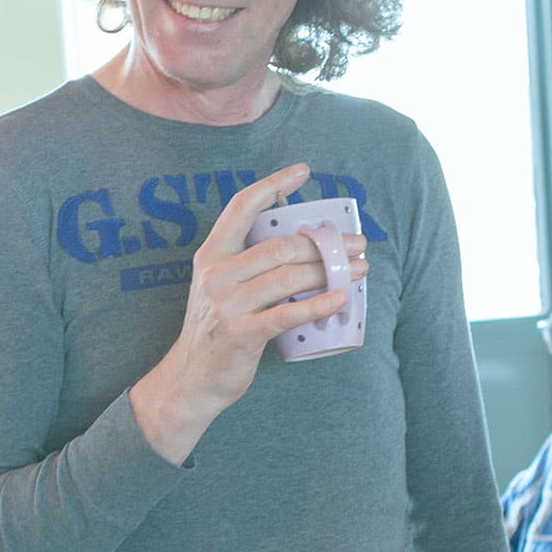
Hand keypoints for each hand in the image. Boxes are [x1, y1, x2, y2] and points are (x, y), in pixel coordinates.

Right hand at [126, 163, 369, 462]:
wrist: (190, 379)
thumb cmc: (216, 330)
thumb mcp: (218, 287)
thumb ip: (246, 264)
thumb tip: (301, 243)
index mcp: (211, 255)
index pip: (242, 207)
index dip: (273, 184)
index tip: (303, 171)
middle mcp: (216, 274)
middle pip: (281, 245)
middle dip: (326, 242)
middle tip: (357, 244)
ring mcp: (228, 304)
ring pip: (288, 277)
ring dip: (332, 271)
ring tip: (361, 269)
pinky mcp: (242, 334)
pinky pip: (287, 314)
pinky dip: (319, 304)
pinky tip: (342, 299)